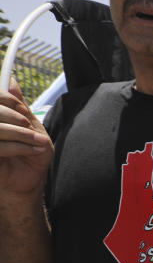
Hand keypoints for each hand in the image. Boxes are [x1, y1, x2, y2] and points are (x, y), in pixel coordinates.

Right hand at [0, 79, 53, 198]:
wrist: (29, 182)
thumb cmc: (29, 154)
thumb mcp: (29, 126)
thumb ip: (18, 105)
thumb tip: (11, 80)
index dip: (6, 99)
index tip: (23, 109)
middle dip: (15, 118)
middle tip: (30, 127)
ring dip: (22, 135)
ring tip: (40, 143)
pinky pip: (0, 147)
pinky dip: (20, 147)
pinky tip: (35, 151)